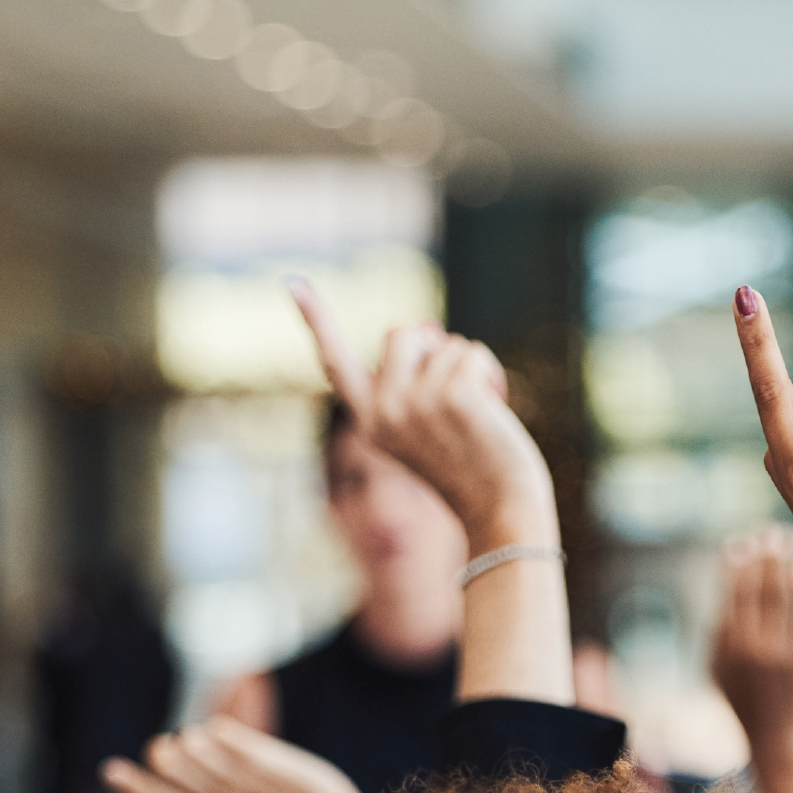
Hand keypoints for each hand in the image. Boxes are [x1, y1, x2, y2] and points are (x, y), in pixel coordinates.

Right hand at [104, 718, 371, 792]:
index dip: (128, 785)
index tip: (111, 769)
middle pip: (165, 763)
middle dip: (167, 752)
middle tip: (178, 753)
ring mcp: (234, 781)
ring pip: (189, 743)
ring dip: (195, 741)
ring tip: (208, 750)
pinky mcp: (256, 759)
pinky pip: (216, 730)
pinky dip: (218, 732)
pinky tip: (228, 741)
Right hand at [289, 279, 552, 551]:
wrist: (500, 510)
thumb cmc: (469, 467)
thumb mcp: (425, 427)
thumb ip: (413, 384)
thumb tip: (423, 328)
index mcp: (370, 421)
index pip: (335, 364)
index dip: (315, 320)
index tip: (292, 282)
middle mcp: (384, 411)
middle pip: (402, 333)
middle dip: (432, 348)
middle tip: (453, 396)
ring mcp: (418, 403)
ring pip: (444, 344)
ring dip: (467, 367)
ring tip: (477, 415)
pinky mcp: (455, 396)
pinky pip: (473, 354)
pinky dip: (490, 374)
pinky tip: (493, 411)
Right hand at [710, 528, 792, 761]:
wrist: (774, 736)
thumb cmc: (738, 697)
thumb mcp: (715, 664)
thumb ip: (720, 623)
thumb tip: (732, 575)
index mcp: (731, 646)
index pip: (736, 592)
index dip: (739, 562)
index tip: (742, 542)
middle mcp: (760, 646)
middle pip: (766, 587)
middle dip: (768, 555)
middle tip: (771, 533)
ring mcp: (790, 651)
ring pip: (792, 596)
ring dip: (791, 565)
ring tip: (789, 544)